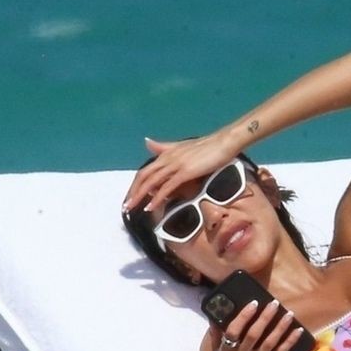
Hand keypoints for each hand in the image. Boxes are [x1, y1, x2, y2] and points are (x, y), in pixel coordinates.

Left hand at [124, 133, 242, 214]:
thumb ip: (164, 147)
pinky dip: (157, 198)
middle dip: (133, 192)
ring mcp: (175, 165)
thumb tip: (147, 142)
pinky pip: (167, 187)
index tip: (130, 197)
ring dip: (140, 196)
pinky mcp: (185, 171)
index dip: (135, 185)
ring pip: (151, 182)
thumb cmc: (207, 147)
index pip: (145, 171)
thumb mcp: (182, 147)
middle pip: (143, 177)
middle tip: (126, 207)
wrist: (224, 142)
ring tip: (132, 209)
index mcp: (166, 154)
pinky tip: (151, 207)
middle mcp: (167, 158)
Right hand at [211, 299, 303, 350]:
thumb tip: (213, 315)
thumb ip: (215, 335)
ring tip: (289, 314)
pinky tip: (297, 331)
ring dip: (280, 328)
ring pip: (269, 344)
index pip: (233, 332)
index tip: (254, 303)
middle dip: (264, 318)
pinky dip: (289, 342)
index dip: (243, 317)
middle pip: (253, 336)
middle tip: (274, 304)